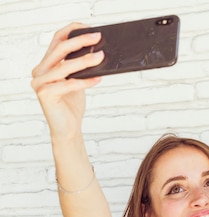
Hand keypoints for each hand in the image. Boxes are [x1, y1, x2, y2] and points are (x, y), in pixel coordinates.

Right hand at [31, 23, 103, 138]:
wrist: (68, 128)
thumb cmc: (72, 105)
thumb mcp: (77, 81)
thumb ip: (80, 67)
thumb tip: (98, 51)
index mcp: (45, 65)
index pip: (57, 41)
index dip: (71, 31)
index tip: (89, 28)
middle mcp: (39, 71)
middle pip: (59, 50)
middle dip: (80, 41)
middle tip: (98, 37)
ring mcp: (40, 83)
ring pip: (64, 67)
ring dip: (85, 61)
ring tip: (101, 57)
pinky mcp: (45, 95)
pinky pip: (68, 85)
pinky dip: (84, 81)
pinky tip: (98, 78)